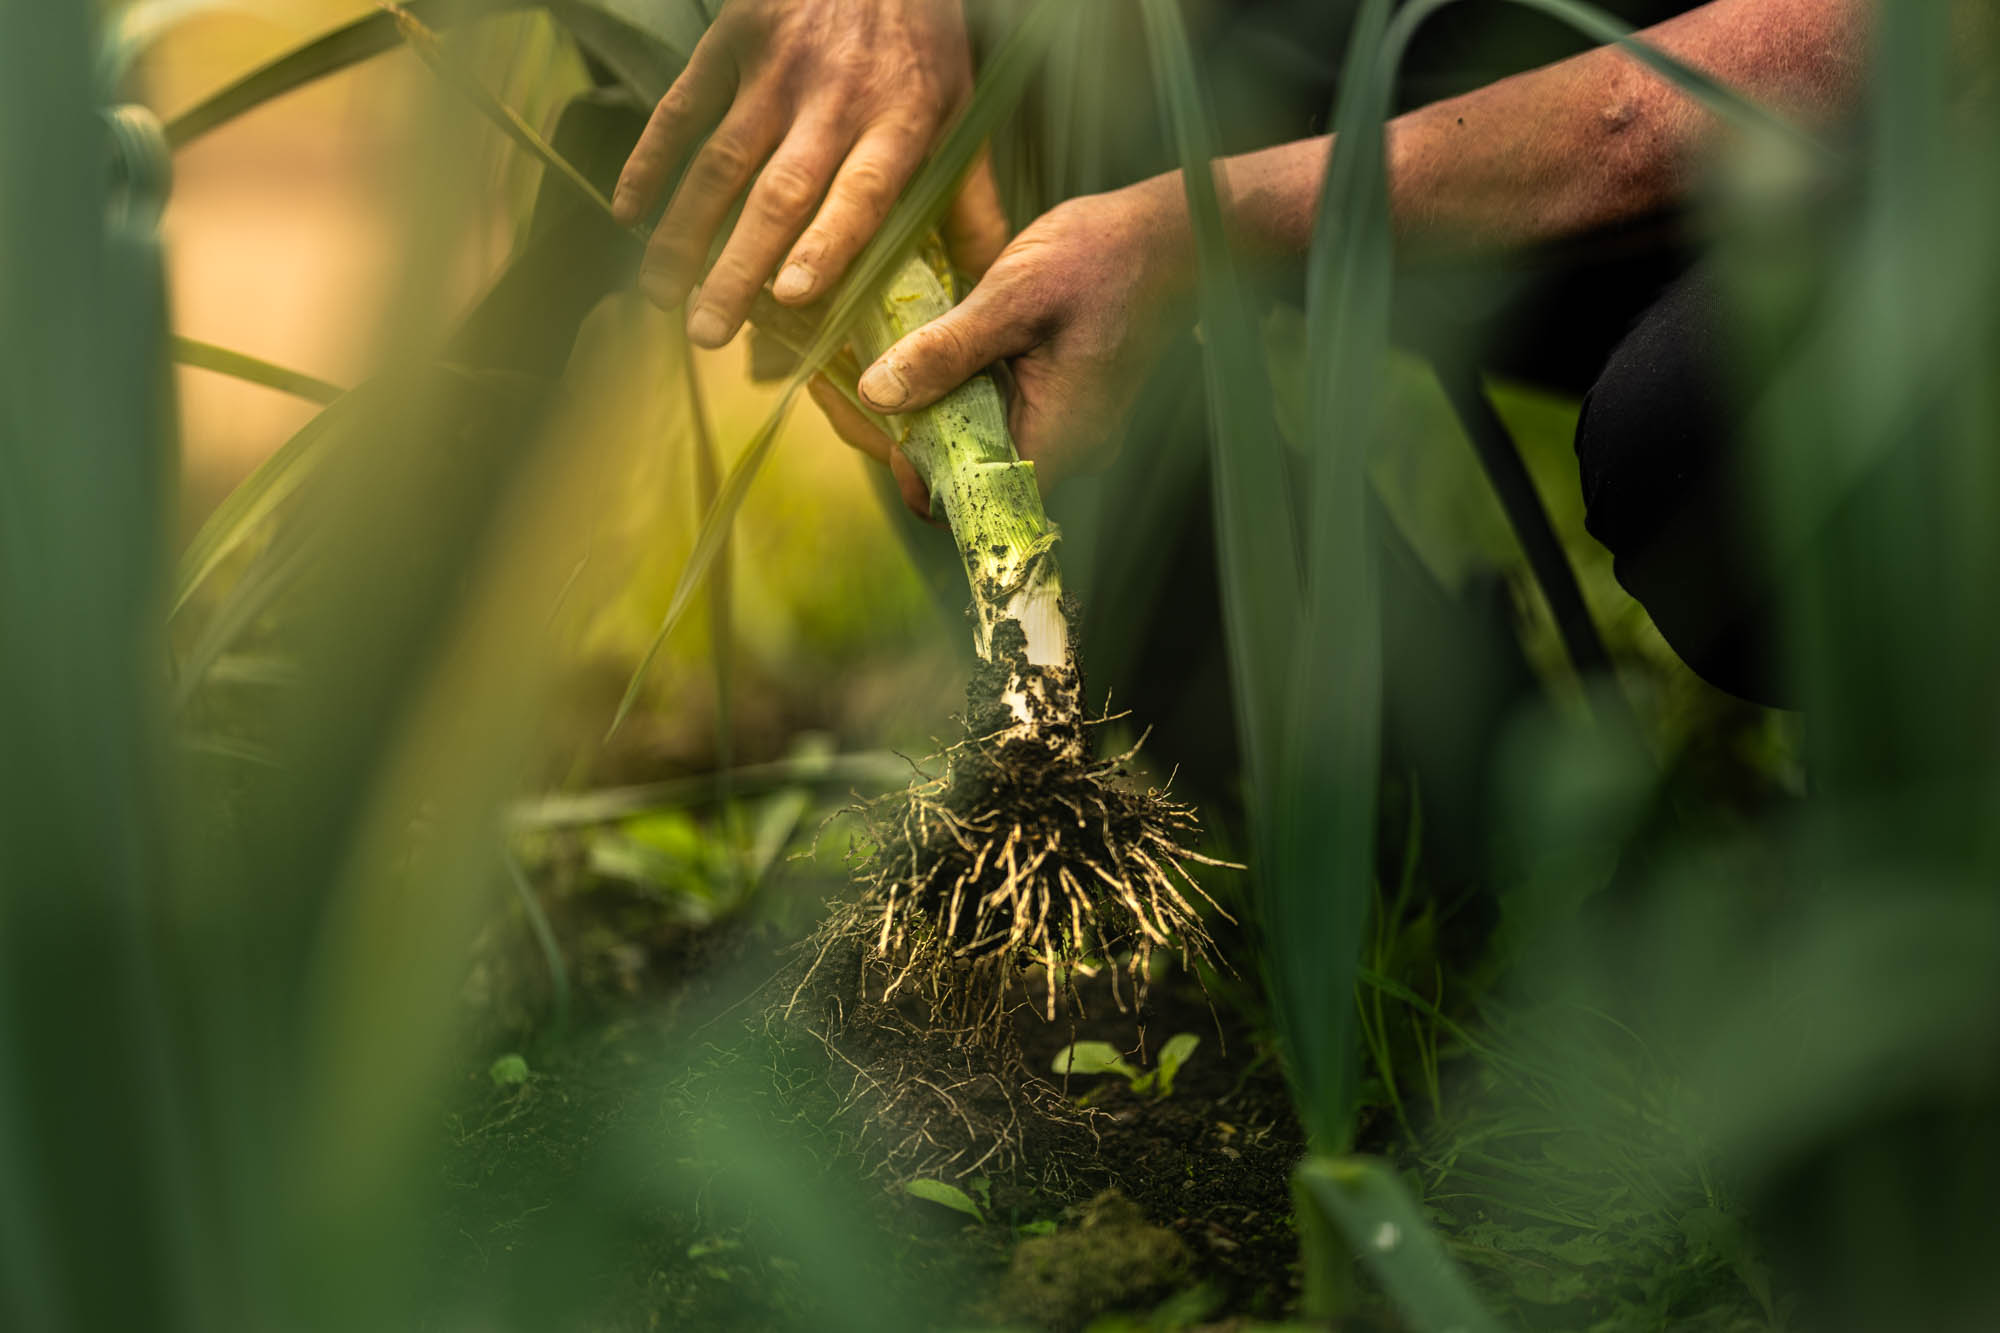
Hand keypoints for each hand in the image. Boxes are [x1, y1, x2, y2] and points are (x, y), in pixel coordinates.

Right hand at [613, 0, 1007, 348]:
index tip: (791, 297)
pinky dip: (649, 160)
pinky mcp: (732, 40)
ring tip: (662, 295)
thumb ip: (970, 203)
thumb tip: (989, 284)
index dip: (825, 243)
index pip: (860, 192)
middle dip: (737, 268)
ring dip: (685, 232)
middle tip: (707, 333)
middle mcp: (835, 98)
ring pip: (721, 161)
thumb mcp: (960, 114)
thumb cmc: (921, 45)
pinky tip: (629, 212)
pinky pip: (681, 108)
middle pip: (778, 193)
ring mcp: (777, 68)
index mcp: (901, 122)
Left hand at [814, 178, 1193, 516]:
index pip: (963, 503)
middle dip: (898, 435)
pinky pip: (995, 414)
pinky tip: (916, 351)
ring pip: (973, 443)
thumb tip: (877, 395)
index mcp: (1057, 436)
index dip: (905, 471)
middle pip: (960, 476)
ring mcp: (1065, 426)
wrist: (1181, 234)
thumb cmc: (1107, 257)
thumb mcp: (1014, 294)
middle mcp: (1064, 447)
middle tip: (841, 379)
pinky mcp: (1063, 401)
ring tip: (864, 361)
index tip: (862, 413)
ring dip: (921, 409)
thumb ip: (947, 350)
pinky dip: (952, 389)